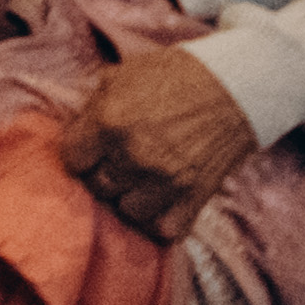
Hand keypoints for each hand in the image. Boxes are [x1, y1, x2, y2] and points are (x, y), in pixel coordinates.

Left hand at [53, 40, 253, 242]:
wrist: (232, 89)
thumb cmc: (173, 75)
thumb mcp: (120, 76)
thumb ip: (92, 106)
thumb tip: (76, 129)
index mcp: (108, 122)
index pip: (72, 160)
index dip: (80, 154)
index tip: (90, 150)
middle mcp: (132, 156)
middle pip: (97, 187)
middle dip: (103, 175)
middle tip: (117, 162)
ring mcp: (164, 181)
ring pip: (127, 211)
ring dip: (130, 198)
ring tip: (139, 180)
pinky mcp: (193, 199)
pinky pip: (162, 229)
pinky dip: (159, 218)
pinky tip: (160, 199)